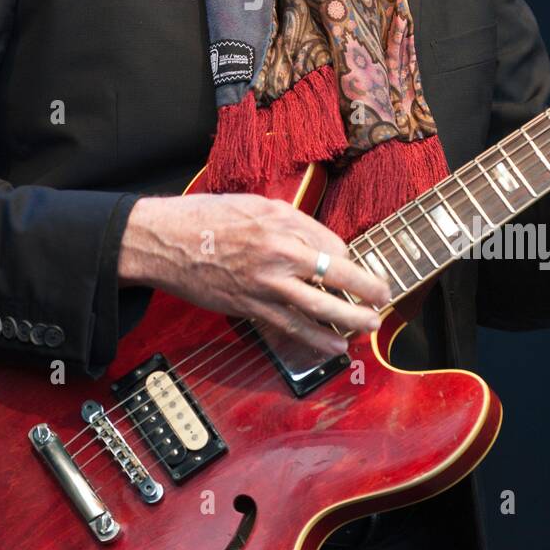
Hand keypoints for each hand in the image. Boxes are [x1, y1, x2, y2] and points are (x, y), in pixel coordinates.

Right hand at [117, 192, 391, 355]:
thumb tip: (320, 244)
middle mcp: (280, 254)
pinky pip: (292, 327)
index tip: (353, 265)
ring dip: (351, 320)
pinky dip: (317, 339)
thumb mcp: (254, 203)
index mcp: (283, 224)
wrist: (164, 241)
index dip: (348, 259)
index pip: (334, 246)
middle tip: (386, 298)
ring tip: (370, 326)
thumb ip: (290, 222)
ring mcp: (266, 285)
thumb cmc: (206, 217)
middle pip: (339, 277)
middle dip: (369, 291)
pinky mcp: (250, 308)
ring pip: (320, 309)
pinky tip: (335, 346)